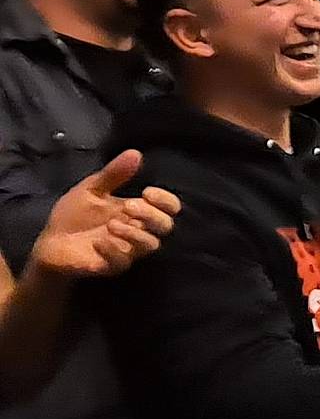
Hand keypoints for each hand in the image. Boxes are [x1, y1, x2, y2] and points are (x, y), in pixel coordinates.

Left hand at [29, 149, 181, 277]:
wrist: (50, 243)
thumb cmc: (74, 216)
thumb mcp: (91, 189)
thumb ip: (114, 174)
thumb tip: (136, 152)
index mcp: (138, 212)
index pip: (169, 208)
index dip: (166, 200)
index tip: (147, 192)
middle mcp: (138, 231)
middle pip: (166, 226)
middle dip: (151, 215)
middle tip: (129, 206)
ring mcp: (128, 250)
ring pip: (150, 245)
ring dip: (134, 233)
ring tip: (111, 225)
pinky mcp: (112, 266)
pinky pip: (123, 261)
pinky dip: (113, 249)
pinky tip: (98, 241)